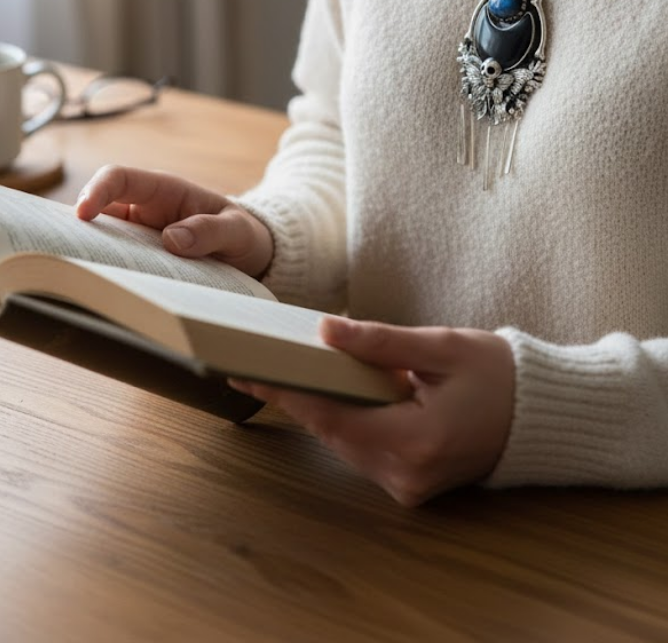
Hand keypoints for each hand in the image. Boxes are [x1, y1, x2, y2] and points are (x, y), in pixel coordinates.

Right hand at [76, 165, 273, 277]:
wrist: (253, 255)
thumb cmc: (244, 235)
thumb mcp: (238, 231)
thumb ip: (211, 231)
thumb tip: (171, 239)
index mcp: (165, 190)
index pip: (120, 178)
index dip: (97, 191)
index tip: (83, 214)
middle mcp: (145, 209)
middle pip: (99, 210)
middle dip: (81, 229)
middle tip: (74, 255)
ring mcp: (140, 235)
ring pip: (103, 238)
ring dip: (94, 254)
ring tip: (89, 277)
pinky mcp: (142, 257)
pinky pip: (117, 260)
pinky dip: (109, 271)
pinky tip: (108, 289)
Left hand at [229, 319, 514, 505]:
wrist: (542, 415)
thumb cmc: (500, 374)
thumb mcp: (441, 347)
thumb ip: (381, 342)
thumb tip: (327, 331)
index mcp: (415, 443)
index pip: (331, 416)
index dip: (287, 392)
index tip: (247, 372)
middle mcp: (406, 476)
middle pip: (332, 433)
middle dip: (296, 397)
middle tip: (254, 367)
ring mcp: (409, 487)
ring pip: (344, 443)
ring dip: (319, 409)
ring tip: (284, 375)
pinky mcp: (411, 484)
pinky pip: (364, 449)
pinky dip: (345, 420)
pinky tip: (330, 393)